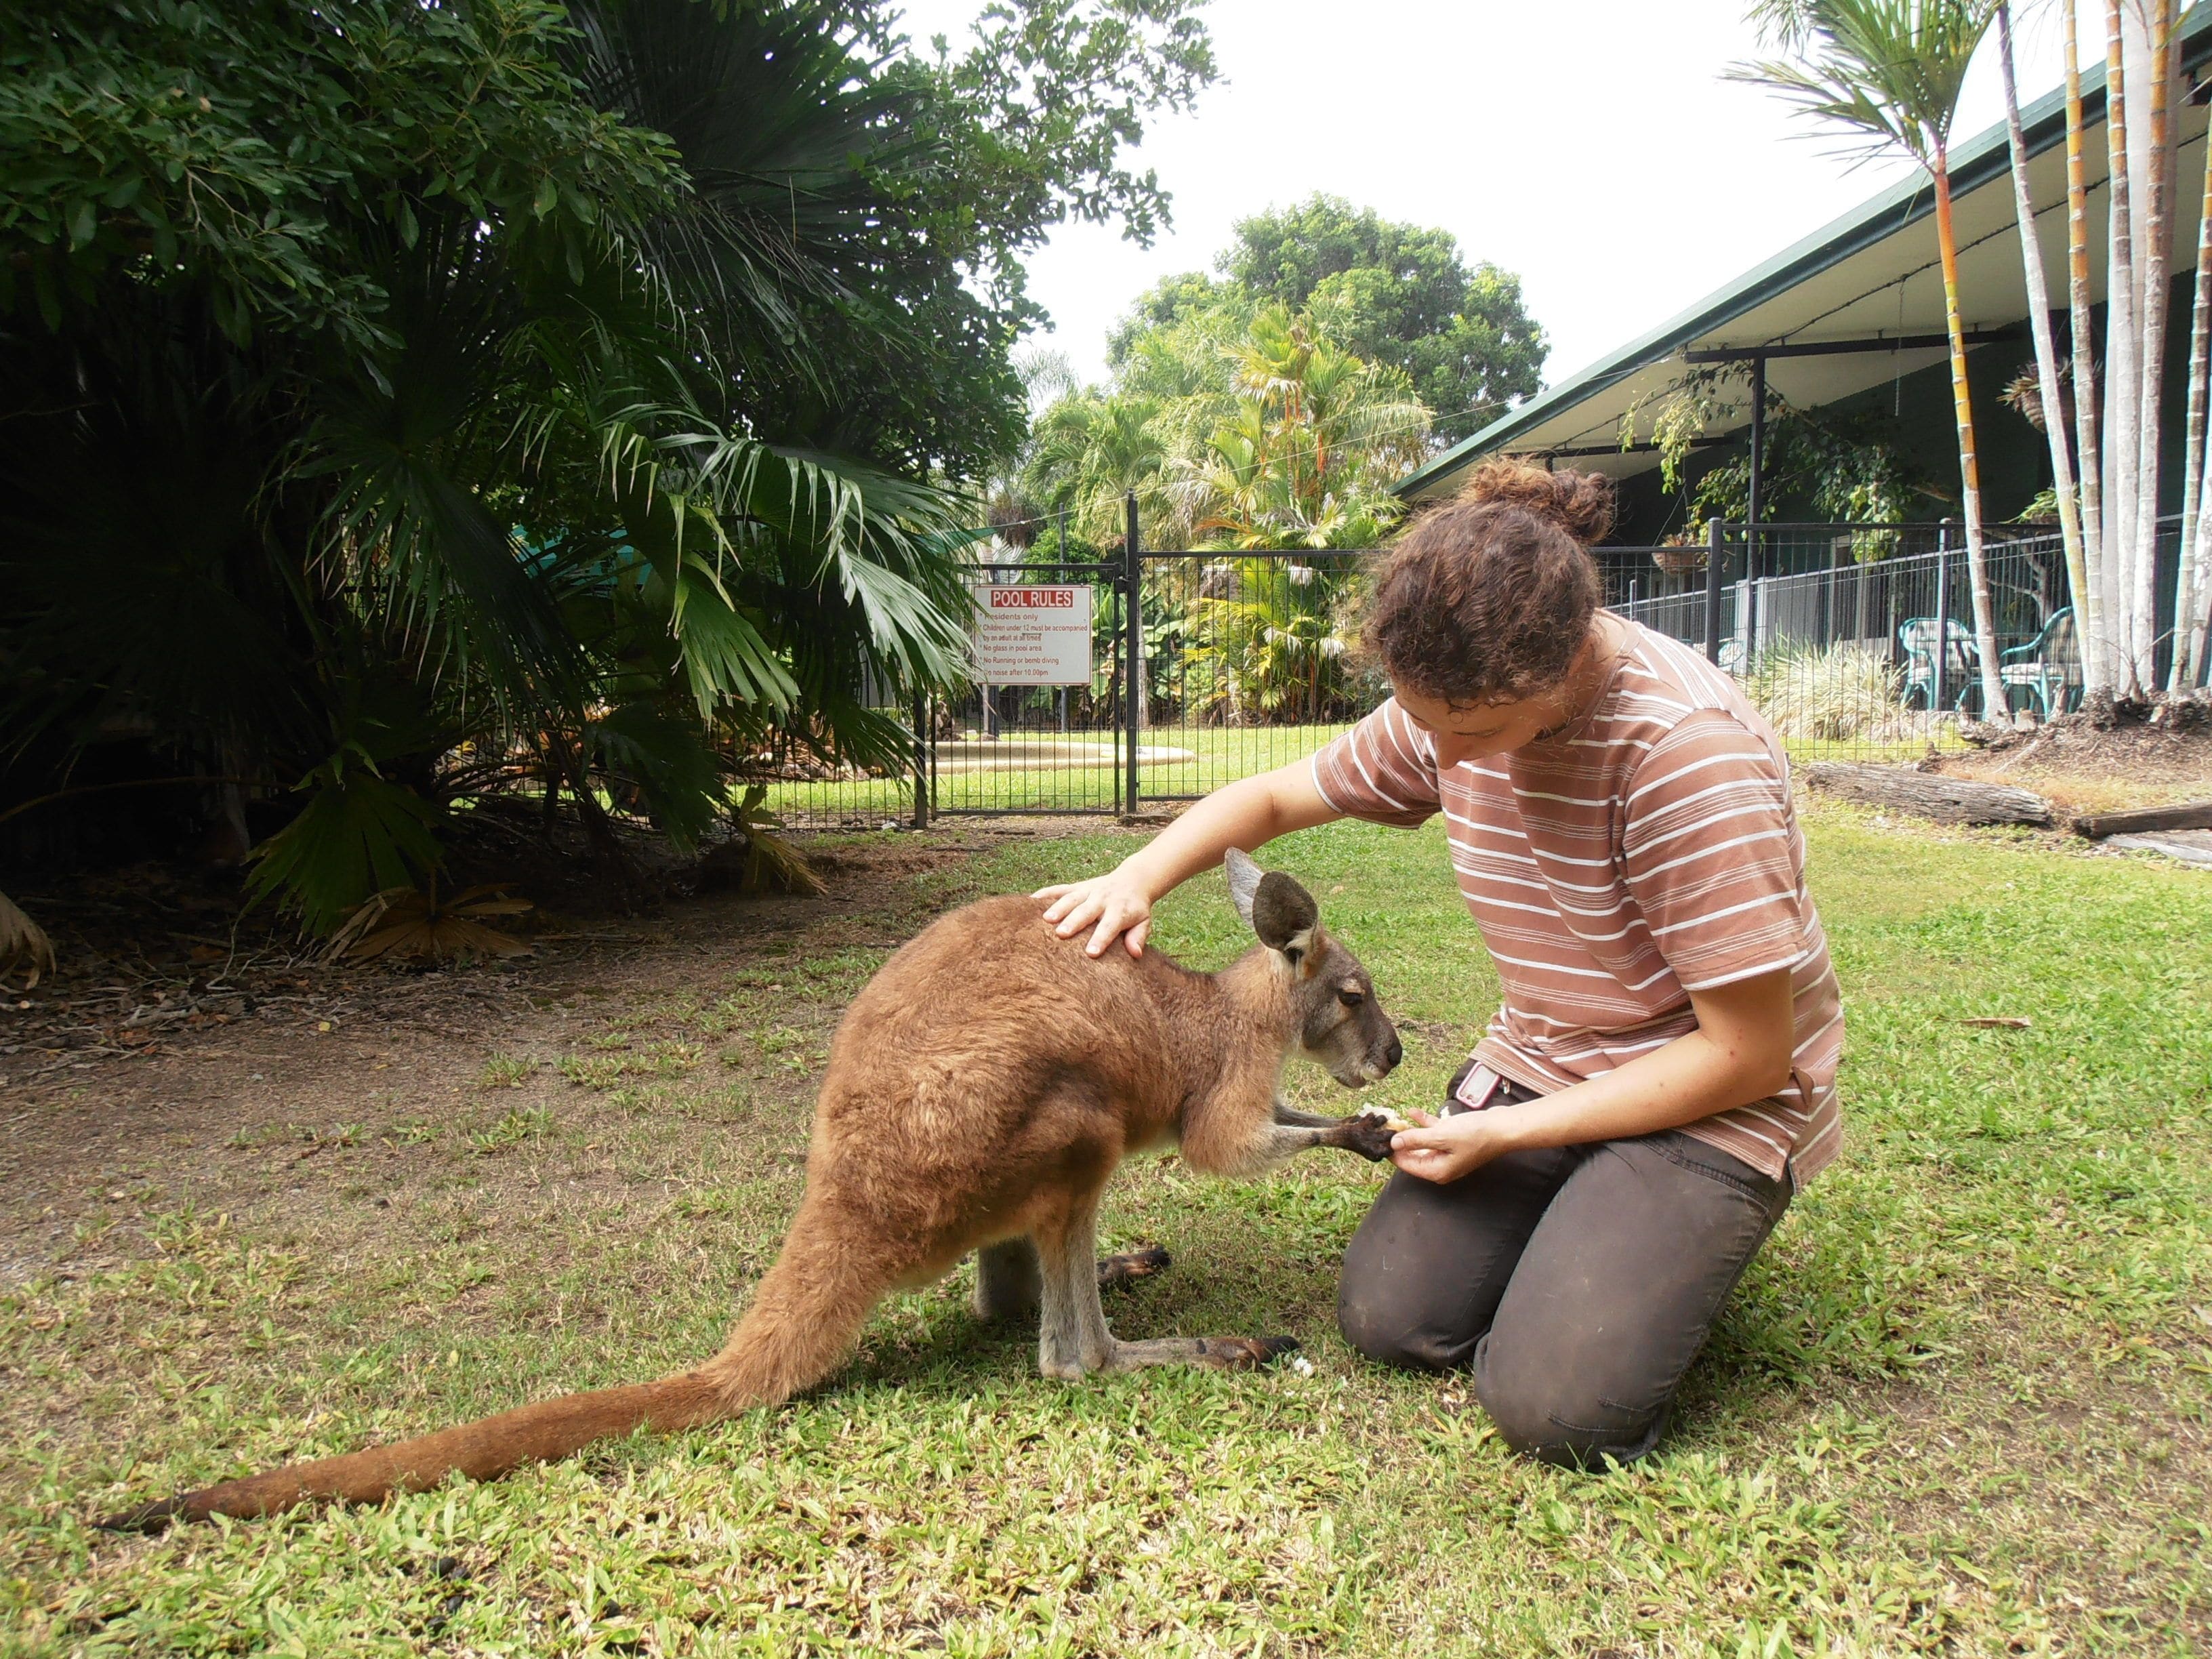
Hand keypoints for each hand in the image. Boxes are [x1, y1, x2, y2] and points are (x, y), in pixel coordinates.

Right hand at [1032, 866, 1154, 957]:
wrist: (1132, 880)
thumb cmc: (1135, 909)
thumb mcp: (1144, 922)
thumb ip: (1139, 937)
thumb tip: (1136, 953)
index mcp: (1120, 911)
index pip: (1110, 926)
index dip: (1101, 938)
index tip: (1090, 952)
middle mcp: (1102, 899)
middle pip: (1087, 911)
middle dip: (1074, 922)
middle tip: (1061, 934)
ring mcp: (1088, 891)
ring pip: (1071, 898)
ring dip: (1058, 908)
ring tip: (1046, 920)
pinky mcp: (1077, 886)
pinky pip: (1059, 889)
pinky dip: (1045, 894)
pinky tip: (1030, 901)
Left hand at [1389, 1108, 1511, 1183]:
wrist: (1503, 1128)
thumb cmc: (1474, 1135)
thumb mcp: (1440, 1137)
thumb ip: (1415, 1140)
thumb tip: (1393, 1144)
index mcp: (1437, 1171)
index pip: (1407, 1165)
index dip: (1392, 1152)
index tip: (1378, 1139)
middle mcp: (1441, 1164)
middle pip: (1413, 1154)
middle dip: (1399, 1141)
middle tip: (1383, 1127)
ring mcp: (1448, 1152)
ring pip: (1423, 1142)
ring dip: (1410, 1130)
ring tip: (1393, 1119)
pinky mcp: (1455, 1139)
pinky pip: (1434, 1132)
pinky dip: (1423, 1123)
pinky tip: (1411, 1111)